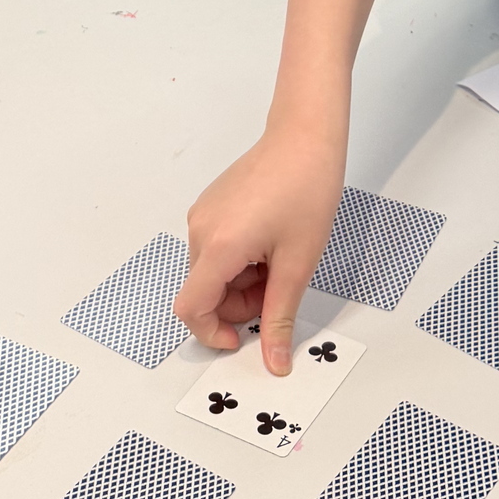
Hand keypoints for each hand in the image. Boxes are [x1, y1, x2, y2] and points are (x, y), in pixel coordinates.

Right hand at [175, 129, 345, 375]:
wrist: (305, 136)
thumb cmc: (307, 189)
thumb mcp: (298, 262)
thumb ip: (280, 316)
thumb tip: (273, 361)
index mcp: (218, 246)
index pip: (192, 308)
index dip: (212, 333)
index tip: (243, 339)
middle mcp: (201, 229)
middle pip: (204, 292)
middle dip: (238, 305)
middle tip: (279, 290)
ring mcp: (203, 214)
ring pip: (212, 272)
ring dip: (242, 283)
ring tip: (279, 261)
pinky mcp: (211, 205)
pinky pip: (216, 249)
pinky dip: (239, 261)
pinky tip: (270, 244)